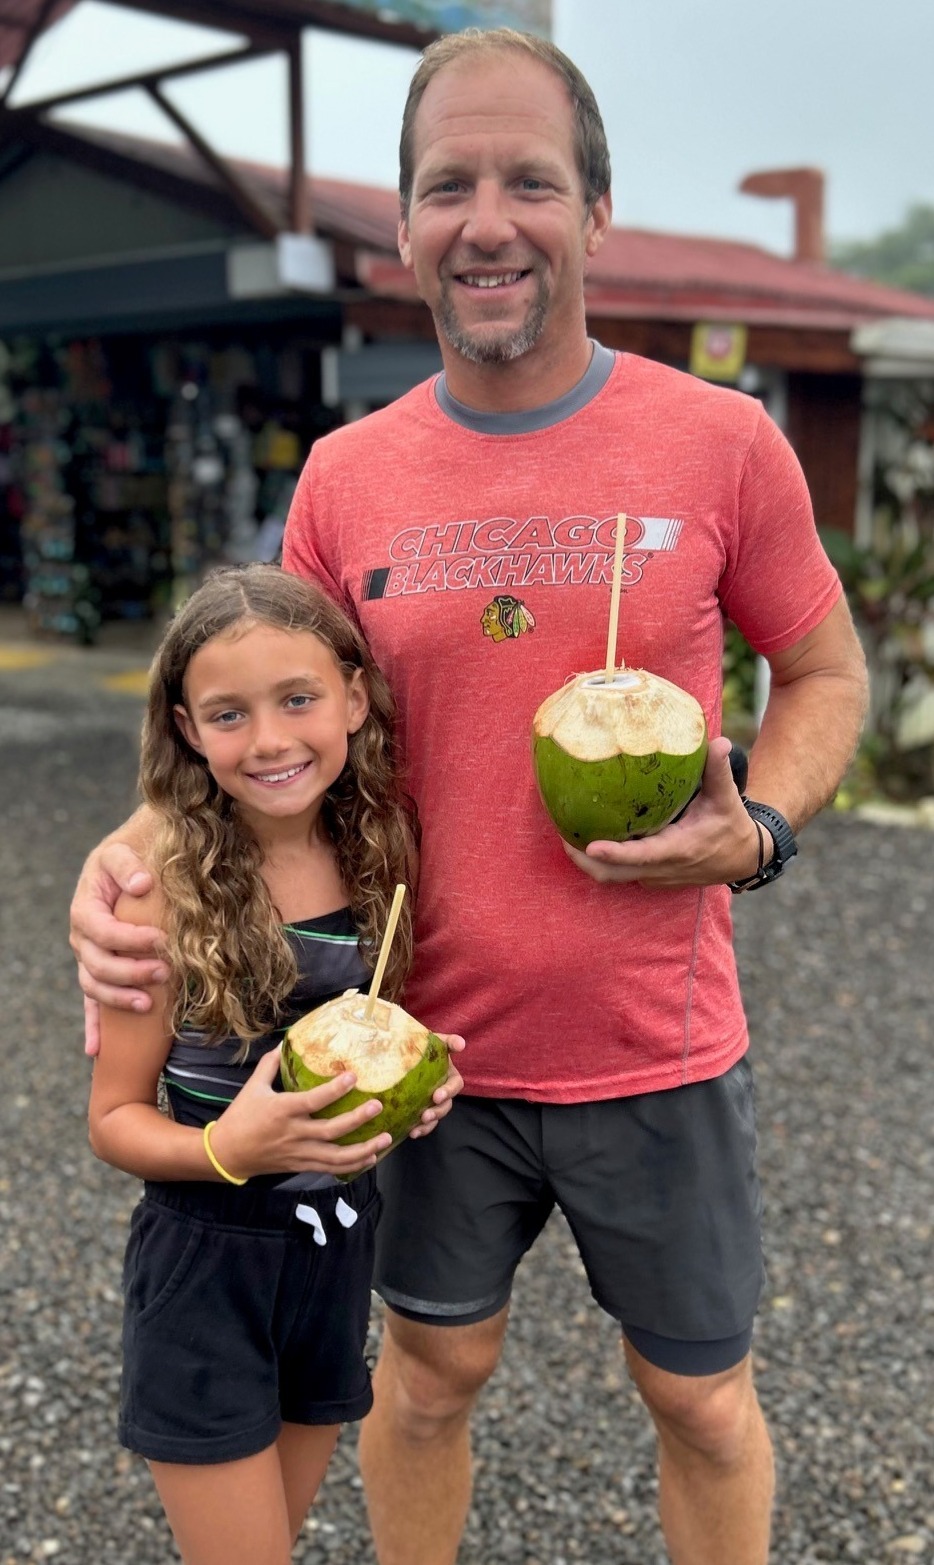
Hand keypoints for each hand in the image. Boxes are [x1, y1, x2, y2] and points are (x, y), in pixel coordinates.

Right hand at [71, 842, 167, 1054]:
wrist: (126, 869)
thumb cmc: (125, 861)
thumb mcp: (121, 852)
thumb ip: (127, 864)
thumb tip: (142, 884)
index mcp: (85, 909)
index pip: (102, 930)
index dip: (129, 938)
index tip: (161, 939)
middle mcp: (82, 939)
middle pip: (97, 964)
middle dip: (130, 972)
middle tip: (164, 972)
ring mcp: (88, 960)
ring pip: (94, 988)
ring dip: (118, 999)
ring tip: (147, 1004)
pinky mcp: (98, 974)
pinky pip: (92, 1004)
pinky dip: (93, 1028)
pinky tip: (96, 1050)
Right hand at [209, 1046, 394, 1179]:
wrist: (227, 1154)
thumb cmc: (240, 1117)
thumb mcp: (252, 1087)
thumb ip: (270, 1065)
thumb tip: (283, 1043)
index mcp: (282, 1110)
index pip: (314, 1100)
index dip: (335, 1090)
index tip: (353, 1077)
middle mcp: (294, 1134)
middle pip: (332, 1130)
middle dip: (358, 1119)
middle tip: (378, 1107)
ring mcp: (299, 1153)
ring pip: (336, 1156)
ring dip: (363, 1149)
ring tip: (385, 1139)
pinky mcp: (301, 1166)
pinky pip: (330, 1168)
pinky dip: (352, 1165)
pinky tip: (370, 1158)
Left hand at [408, 1033, 465, 1139]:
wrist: (407, 1049)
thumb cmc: (423, 1045)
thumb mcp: (436, 1040)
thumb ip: (449, 1041)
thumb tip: (462, 1044)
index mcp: (449, 1075)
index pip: (455, 1085)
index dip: (448, 1091)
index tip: (437, 1096)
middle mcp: (444, 1090)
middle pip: (446, 1105)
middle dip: (437, 1111)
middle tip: (425, 1114)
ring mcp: (433, 1101)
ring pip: (437, 1116)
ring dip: (429, 1123)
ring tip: (416, 1128)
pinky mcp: (422, 1109)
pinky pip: (425, 1123)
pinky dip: (420, 1129)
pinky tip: (411, 1133)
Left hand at [564, 737, 764, 887]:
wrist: (742, 858)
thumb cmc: (731, 825)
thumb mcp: (727, 798)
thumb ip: (718, 771)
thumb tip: (718, 742)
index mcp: (678, 850)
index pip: (640, 856)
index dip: (614, 854)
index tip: (588, 846)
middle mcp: (662, 868)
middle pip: (613, 874)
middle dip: (584, 861)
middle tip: (562, 836)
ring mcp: (655, 876)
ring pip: (612, 877)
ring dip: (588, 861)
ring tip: (566, 834)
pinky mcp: (651, 876)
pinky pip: (620, 873)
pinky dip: (602, 860)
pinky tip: (586, 836)